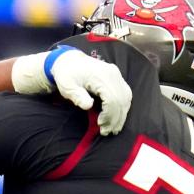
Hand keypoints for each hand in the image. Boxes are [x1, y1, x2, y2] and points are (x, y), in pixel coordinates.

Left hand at [12, 46, 131, 135]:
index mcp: (102, 75)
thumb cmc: (66, 75)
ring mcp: (116, 75)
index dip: (109, 115)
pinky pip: (125, 94)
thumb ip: (77, 96)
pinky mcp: (116, 78)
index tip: (100, 125)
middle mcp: (113, 74)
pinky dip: (122, 107)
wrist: (69, 61)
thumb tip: (88, 106)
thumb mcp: (67, 86)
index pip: (113, 98)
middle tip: (106, 132)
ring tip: (111, 128)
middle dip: (116, 118)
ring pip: (126, 98)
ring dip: (121, 115)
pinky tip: (114, 118)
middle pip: (122, 100)